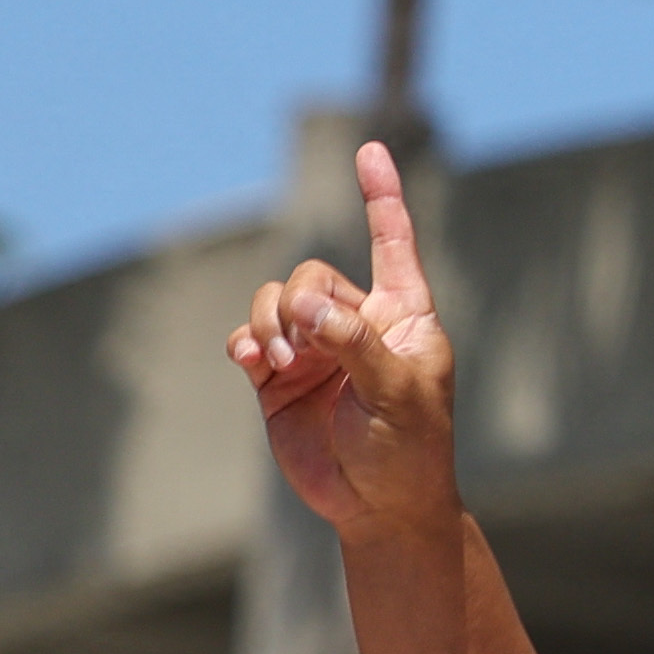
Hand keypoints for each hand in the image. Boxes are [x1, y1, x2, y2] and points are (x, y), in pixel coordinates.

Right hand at [227, 140, 460, 541]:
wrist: (378, 505)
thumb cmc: (410, 448)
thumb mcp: (398, 394)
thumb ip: (355, 344)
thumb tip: (309, 306)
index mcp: (403, 315)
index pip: (392, 242)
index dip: (381, 195)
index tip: (371, 148)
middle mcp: (357, 323)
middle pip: (312, 274)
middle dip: (298, 301)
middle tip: (303, 347)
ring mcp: (315, 349)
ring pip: (274, 302)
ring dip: (266, 323)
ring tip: (276, 363)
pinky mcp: (278, 378)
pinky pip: (248, 338)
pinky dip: (243, 341)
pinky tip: (251, 362)